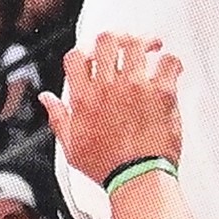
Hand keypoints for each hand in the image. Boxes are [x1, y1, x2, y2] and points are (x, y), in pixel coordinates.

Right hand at [43, 32, 183, 186]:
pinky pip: (169, 62)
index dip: (85, 51)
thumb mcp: (72, 147)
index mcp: (84, 98)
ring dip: (144, 42)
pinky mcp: (161, 93)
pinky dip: (171, 62)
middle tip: (125, 45)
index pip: (76, 56)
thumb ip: (58, 117)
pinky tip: (170, 68)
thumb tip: (47, 99)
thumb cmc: (108, 167)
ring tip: (151, 47)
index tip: (95, 56)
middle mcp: (108, 87)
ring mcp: (135, 87)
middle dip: (115, 39)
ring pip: (136, 44)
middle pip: (106, 40)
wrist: (138, 180)